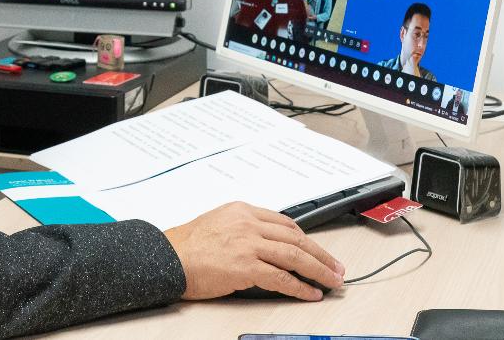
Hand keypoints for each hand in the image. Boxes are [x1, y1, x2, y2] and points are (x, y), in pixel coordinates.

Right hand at [163, 201, 344, 300]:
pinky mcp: (246, 267)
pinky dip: (300, 287)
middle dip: (321, 255)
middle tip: (336, 267)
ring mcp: (248, 245)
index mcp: (243, 211)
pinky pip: (282, 278)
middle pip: (297, 238)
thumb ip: (243, 228)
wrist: (167, 257)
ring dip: (319, 270)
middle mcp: (249, 224)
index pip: (285, 223)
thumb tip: (265, 244)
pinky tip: (311, 293)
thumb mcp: (219, 222)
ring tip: (332, 281)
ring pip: (295, 257)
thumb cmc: (187, 245)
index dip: (306, 239)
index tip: (316, 250)